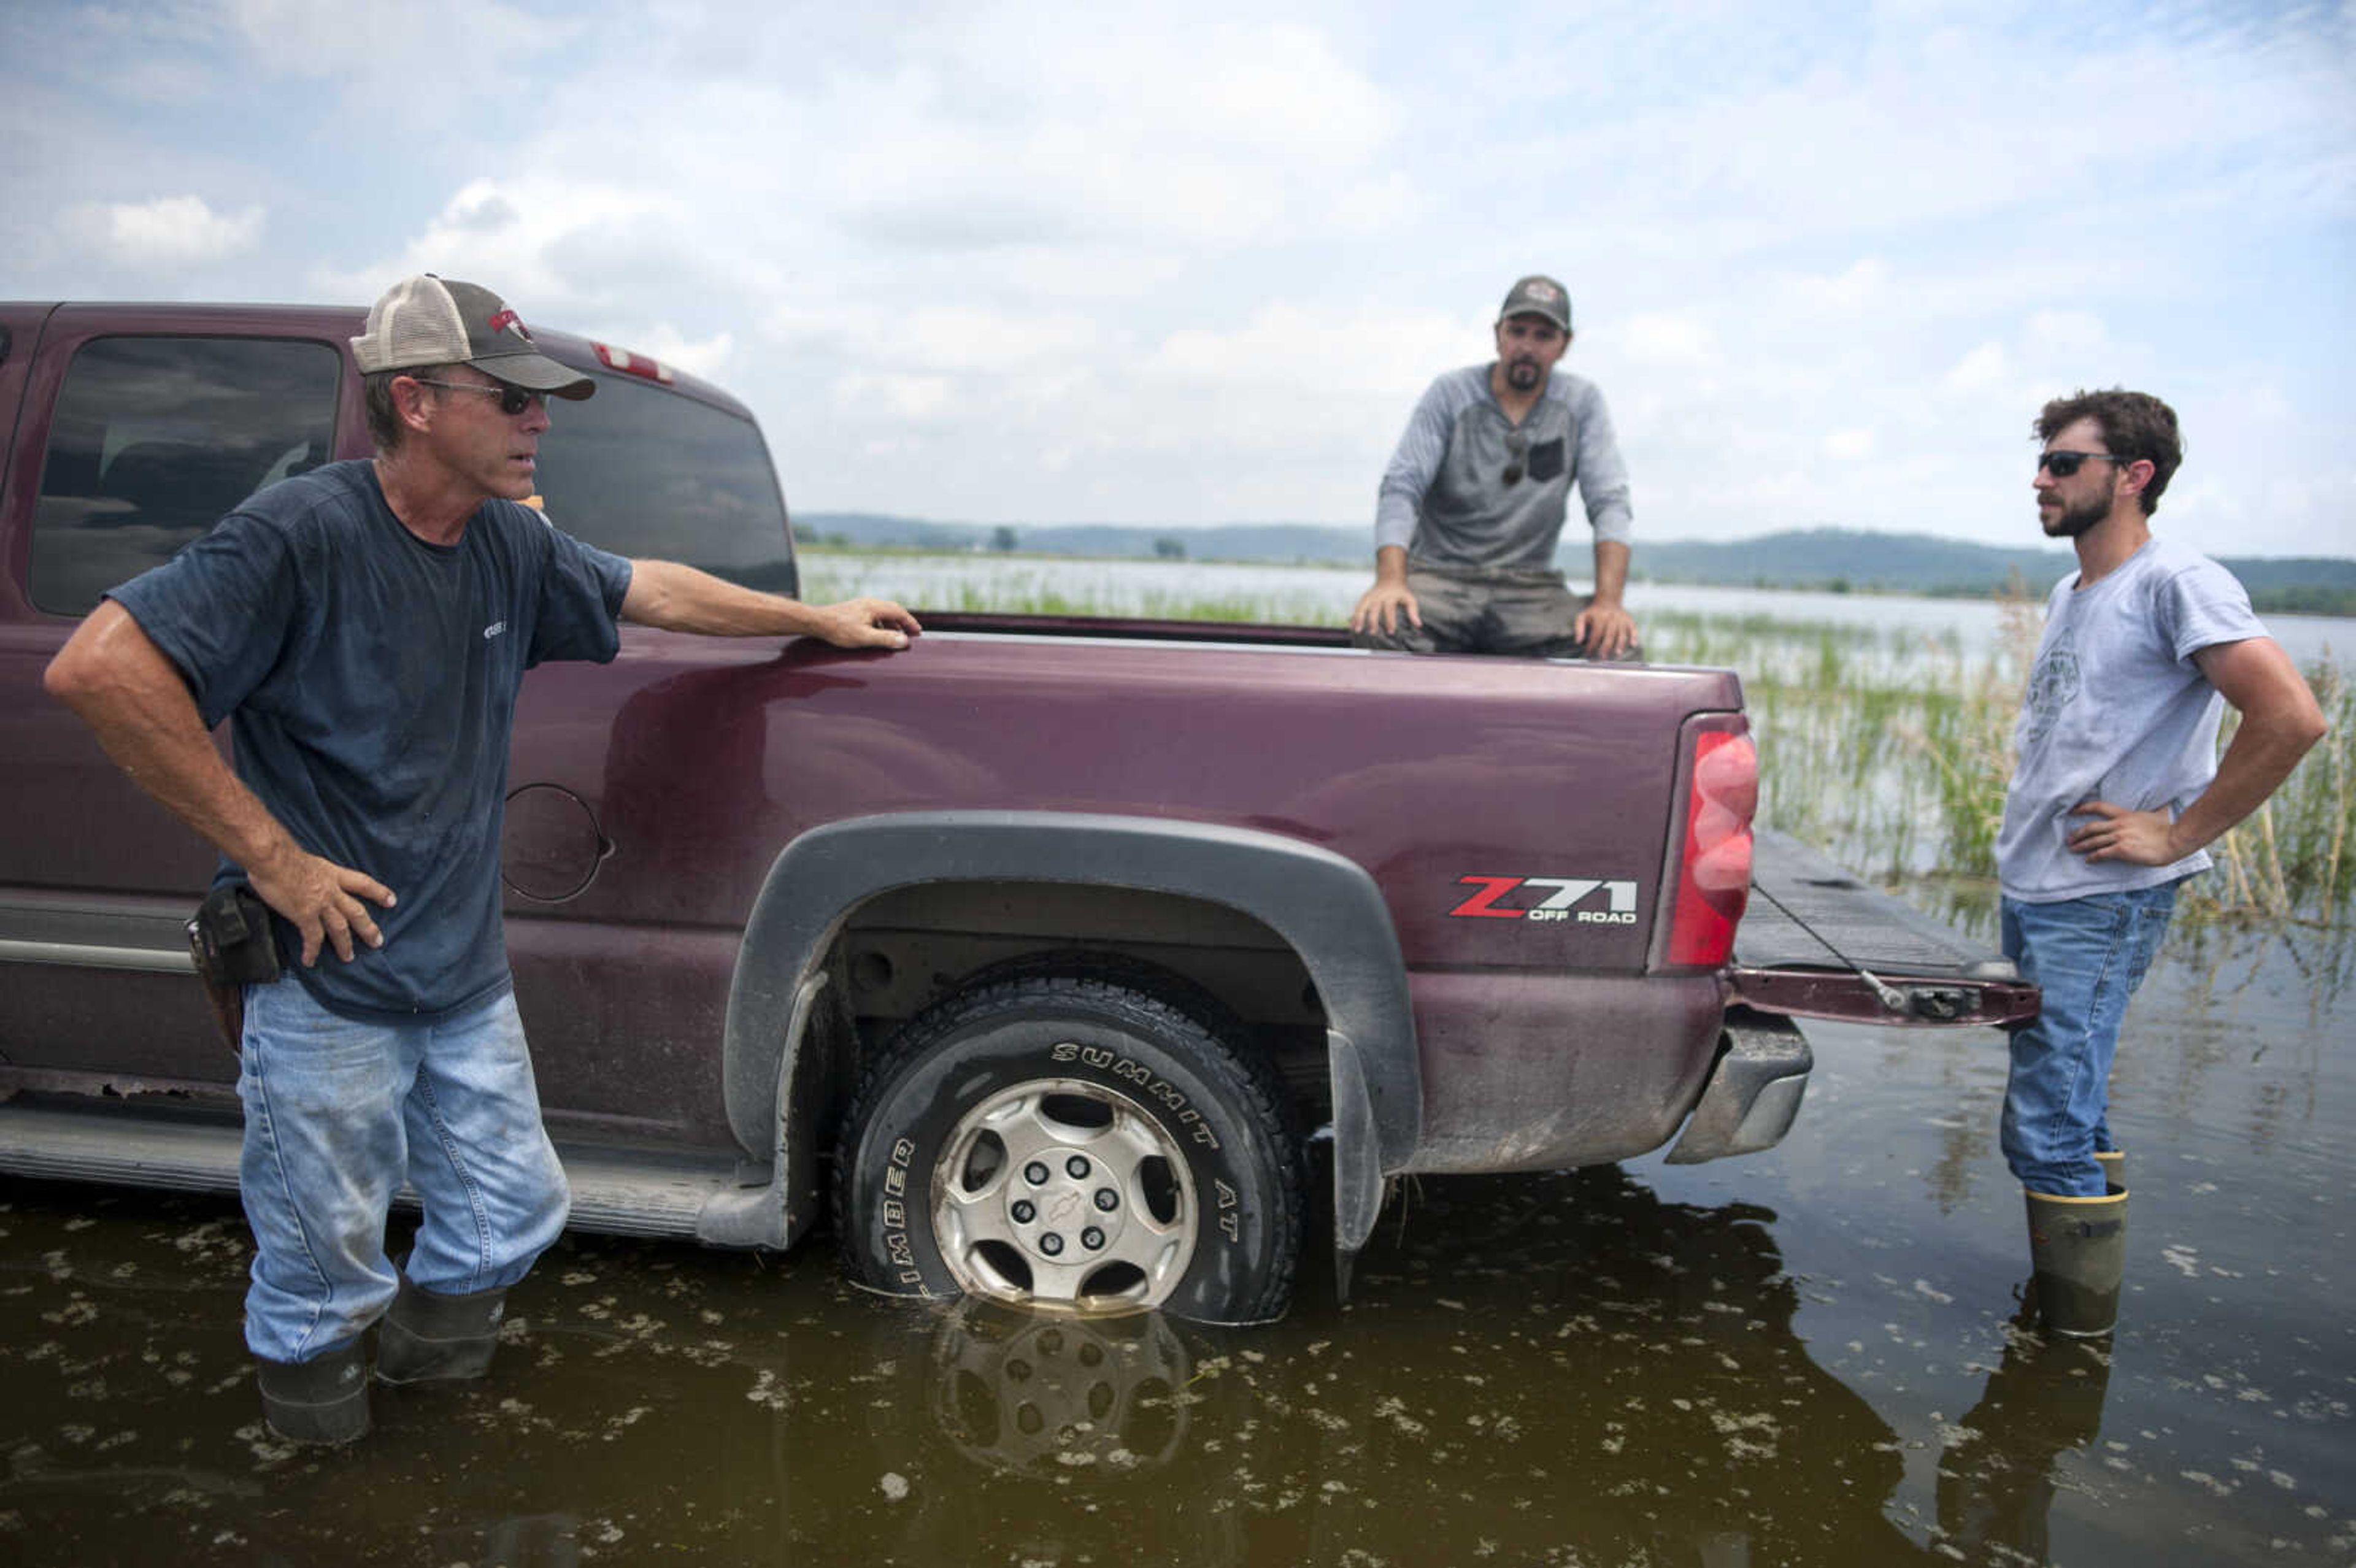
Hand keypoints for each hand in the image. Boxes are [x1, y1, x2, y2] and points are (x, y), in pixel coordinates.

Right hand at [246, 847, 396, 966]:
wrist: (272, 857)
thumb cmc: (280, 853)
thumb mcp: (307, 860)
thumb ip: (312, 872)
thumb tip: (304, 877)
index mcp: (333, 874)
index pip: (362, 883)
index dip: (378, 892)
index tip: (392, 900)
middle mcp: (332, 890)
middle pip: (356, 912)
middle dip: (368, 928)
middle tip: (378, 941)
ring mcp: (320, 904)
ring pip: (340, 928)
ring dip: (345, 945)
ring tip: (349, 958)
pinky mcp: (305, 915)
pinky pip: (312, 937)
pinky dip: (312, 951)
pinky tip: (310, 961)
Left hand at [811, 597, 922, 650]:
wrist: (817, 622)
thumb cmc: (839, 629)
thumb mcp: (864, 637)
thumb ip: (885, 639)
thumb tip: (904, 641)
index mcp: (874, 606)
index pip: (899, 612)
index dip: (910, 623)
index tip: (918, 632)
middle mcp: (869, 603)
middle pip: (892, 610)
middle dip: (903, 622)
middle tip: (912, 633)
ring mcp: (861, 605)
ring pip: (883, 612)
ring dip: (892, 623)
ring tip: (897, 636)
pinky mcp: (854, 610)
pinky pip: (874, 615)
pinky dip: (882, 624)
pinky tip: (878, 634)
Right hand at [1350, 581, 1420, 636]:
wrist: (1390, 577)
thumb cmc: (1401, 592)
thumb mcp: (1410, 599)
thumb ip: (1413, 611)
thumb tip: (1419, 625)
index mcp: (1390, 597)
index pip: (1389, 610)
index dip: (1390, 621)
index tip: (1390, 632)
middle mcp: (1378, 596)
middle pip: (1374, 609)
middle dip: (1373, 621)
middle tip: (1373, 632)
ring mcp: (1370, 596)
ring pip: (1362, 607)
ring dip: (1359, 618)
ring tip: (1357, 630)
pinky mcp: (1364, 598)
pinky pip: (1357, 607)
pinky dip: (1354, 616)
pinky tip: (1351, 625)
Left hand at [1573, 600, 1637, 659]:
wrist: (1608, 601)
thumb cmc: (1594, 613)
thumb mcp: (1582, 616)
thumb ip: (1578, 628)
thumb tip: (1578, 642)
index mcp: (1600, 617)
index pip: (1596, 633)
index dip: (1592, 644)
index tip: (1589, 652)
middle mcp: (1612, 617)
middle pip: (1610, 634)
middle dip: (1606, 646)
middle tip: (1603, 656)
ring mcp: (1622, 619)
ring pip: (1622, 633)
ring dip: (1620, 644)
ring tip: (1617, 653)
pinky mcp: (1629, 620)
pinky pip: (1633, 628)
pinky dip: (1634, 636)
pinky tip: (1633, 645)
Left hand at [2065, 800, 2185, 865]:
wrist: (2175, 840)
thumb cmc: (2168, 829)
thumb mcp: (2156, 814)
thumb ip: (2151, 811)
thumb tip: (2161, 806)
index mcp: (2125, 815)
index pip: (2099, 807)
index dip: (2083, 808)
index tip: (2072, 811)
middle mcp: (2119, 824)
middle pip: (2091, 827)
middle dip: (2077, 833)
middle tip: (2069, 839)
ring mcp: (2120, 837)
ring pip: (2093, 841)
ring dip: (2081, 845)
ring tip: (2073, 849)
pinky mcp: (2122, 849)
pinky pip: (2101, 853)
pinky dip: (2092, 857)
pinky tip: (2088, 860)